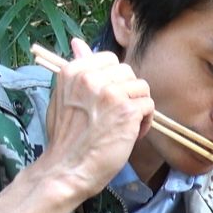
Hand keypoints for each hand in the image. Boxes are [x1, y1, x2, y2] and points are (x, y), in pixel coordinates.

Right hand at [26, 37, 153, 203]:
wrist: (66, 170)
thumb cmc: (66, 139)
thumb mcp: (63, 97)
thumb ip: (76, 70)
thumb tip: (78, 42)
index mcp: (73, 71)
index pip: (109, 59)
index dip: (114, 81)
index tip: (105, 102)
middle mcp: (91, 77)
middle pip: (128, 72)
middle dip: (127, 94)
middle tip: (115, 117)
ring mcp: (110, 93)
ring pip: (141, 88)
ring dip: (137, 108)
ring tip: (123, 127)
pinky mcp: (127, 110)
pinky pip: (149, 106)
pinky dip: (145, 123)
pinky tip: (130, 135)